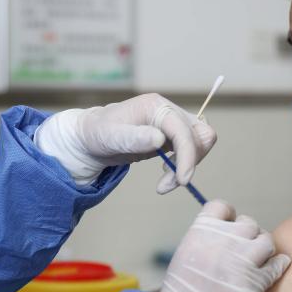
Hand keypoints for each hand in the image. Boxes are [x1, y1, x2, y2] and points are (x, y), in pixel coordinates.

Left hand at [35, 93, 215, 191]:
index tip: (182, 180)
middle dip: (190, 162)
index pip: (183, 130)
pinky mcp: (172, 136)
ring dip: (188, 166)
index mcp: (156, 106)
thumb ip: (134, 137)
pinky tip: (165, 176)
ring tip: (164, 184)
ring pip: (199, 143)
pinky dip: (183, 166)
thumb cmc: (98, 133)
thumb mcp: (110, 137)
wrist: (92, 137)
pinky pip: (190, 150)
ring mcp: (172, 123)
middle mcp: (168, 111)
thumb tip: (160, 139)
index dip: (187, 155)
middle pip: (200, 134)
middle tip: (169, 184)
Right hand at [158, 201, 290, 291]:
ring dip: (263, 250)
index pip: (222, 207)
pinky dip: (278, 265)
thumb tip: (223, 238)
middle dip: (248, 235)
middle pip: (248, 223)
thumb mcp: (185, 257)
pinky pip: (278, 264)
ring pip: (266, 241)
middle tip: (243, 251)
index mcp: (201, 230)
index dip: (228, 217)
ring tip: (256, 262)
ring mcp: (244, 258)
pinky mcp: (259, 280)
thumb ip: (205, 242)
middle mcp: (224, 239)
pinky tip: (275, 269)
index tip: (229, 228)